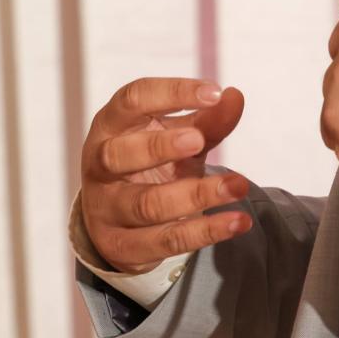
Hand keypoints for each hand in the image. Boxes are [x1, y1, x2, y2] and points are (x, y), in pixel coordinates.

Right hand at [78, 77, 251, 274]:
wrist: (120, 220)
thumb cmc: (152, 162)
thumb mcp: (179, 136)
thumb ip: (207, 120)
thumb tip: (235, 97)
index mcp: (111, 125)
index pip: (132, 100)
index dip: (171, 93)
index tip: (215, 92)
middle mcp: (99, 165)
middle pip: (119, 154)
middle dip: (159, 147)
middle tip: (198, 140)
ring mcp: (106, 208)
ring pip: (146, 204)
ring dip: (196, 195)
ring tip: (239, 186)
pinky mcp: (122, 245)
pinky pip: (165, 240)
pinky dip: (205, 232)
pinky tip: (238, 222)